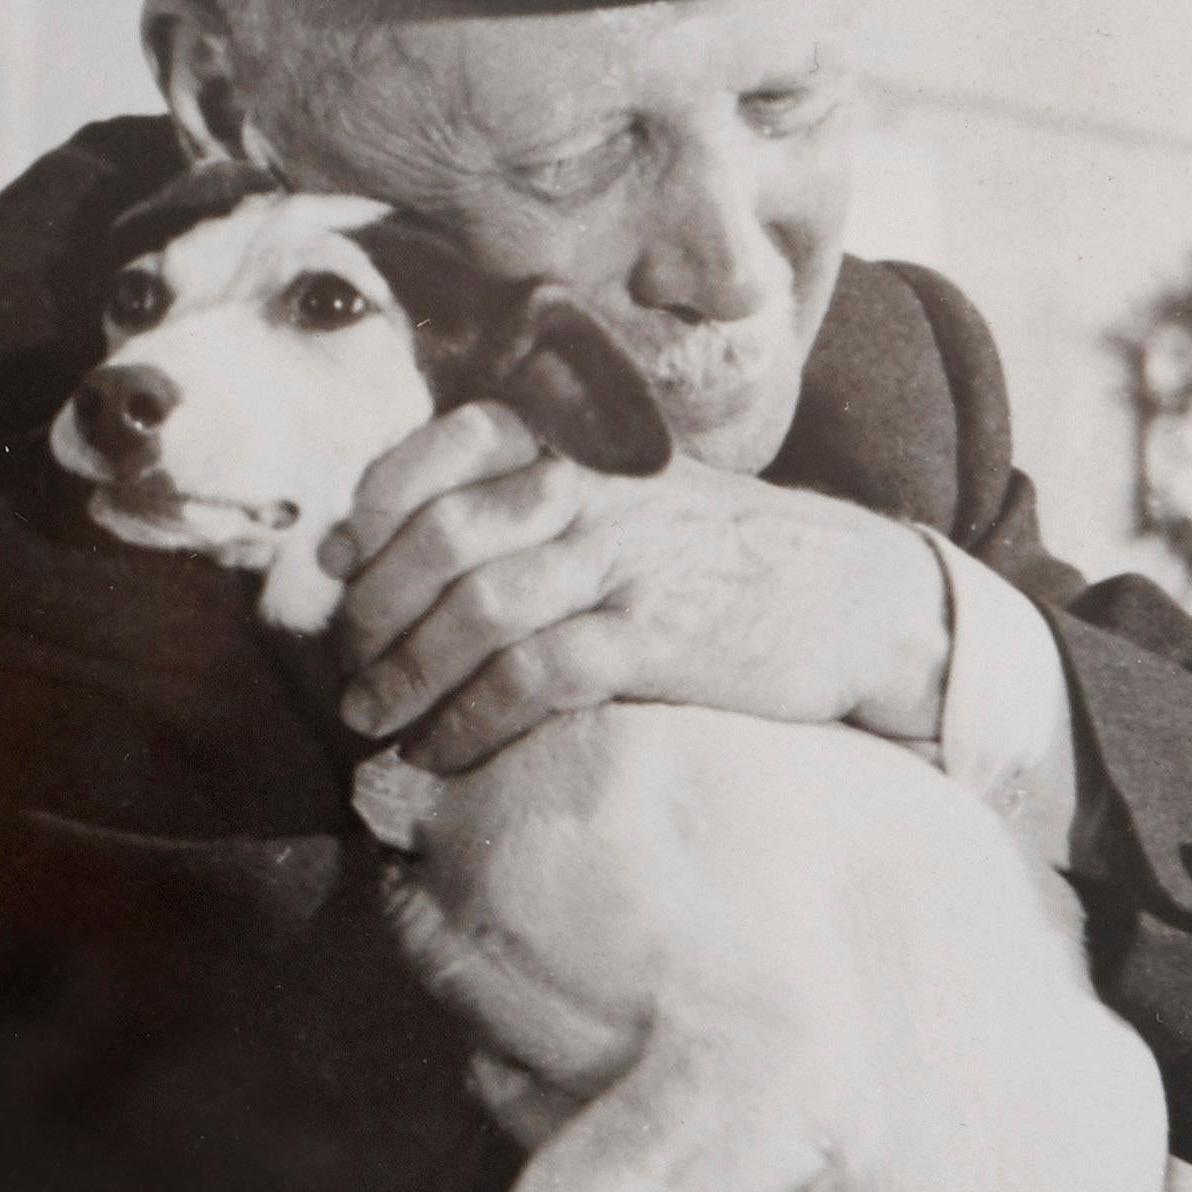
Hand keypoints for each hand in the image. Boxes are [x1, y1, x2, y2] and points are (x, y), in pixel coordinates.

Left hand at [325, 406, 951, 772]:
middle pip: (440, 536)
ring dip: (406, 675)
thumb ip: (530, 499)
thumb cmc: (724, 555)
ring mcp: (624, 558)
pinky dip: (472, 719)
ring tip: (374, 719)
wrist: (854, 596)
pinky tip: (446, 750)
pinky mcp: (652, 635)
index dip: (373, 514)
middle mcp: (595, 486)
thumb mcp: (633, 495)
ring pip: (474, 608)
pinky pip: (532, 677)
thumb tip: (378, 538)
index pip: (443, 449)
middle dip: (374, 611)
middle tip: (349, 670)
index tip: (337, 574)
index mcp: (583, 441)